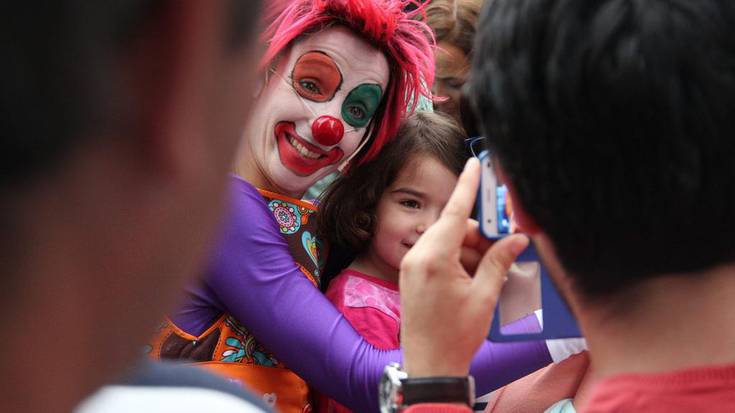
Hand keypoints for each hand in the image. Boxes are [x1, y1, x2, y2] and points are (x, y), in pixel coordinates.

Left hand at [399, 158, 528, 376]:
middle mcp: (418, 256)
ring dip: (470, 251)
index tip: (474, 164)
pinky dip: (458, 260)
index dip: (467, 187)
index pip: (455, 213)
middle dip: (480, 236)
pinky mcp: (412, 276)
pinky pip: (438, 255)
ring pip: (447, 242)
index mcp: (434, 258)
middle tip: (505, 248)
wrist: (430, 365)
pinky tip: (474, 279)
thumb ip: (498, 262)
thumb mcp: (484, 296)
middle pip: (455, 228)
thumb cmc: (456, 335)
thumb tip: (516, 239)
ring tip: (488, 276)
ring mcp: (412, 266)